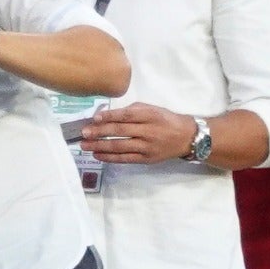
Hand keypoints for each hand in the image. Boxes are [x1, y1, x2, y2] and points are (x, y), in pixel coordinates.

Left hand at [81, 104, 199, 164]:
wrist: (185, 137)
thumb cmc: (165, 120)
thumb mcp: (152, 109)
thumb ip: (133, 110)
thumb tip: (109, 115)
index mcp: (150, 115)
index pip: (126, 115)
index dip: (109, 117)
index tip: (94, 118)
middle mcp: (148, 131)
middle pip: (120, 132)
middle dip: (100, 132)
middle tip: (84, 133)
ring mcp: (147, 147)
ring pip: (120, 147)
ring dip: (100, 146)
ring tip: (85, 145)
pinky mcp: (146, 159)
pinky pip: (125, 159)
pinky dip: (110, 157)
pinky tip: (98, 155)